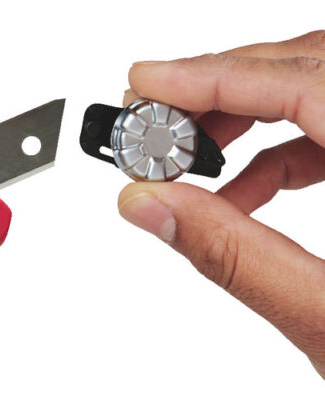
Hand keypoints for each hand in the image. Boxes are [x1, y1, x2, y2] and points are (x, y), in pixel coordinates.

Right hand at [118, 31, 324, 377]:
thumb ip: (231, 255)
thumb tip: (149, 206)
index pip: (305, 86)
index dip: (213, 75)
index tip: (148, 84)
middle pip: (308, 74)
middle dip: (218, 95)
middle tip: (157, 126)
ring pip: (315, 96)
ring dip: (242, 124)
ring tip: (187, 163)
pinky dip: (273, 157)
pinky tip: (237, 193)